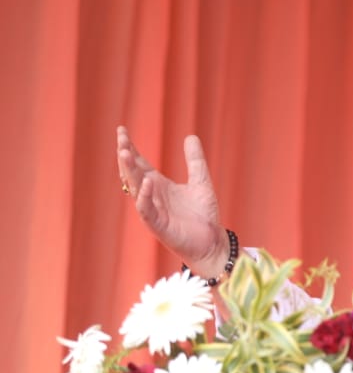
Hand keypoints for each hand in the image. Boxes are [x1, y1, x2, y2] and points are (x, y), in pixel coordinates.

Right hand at [117, 126, 227, 276]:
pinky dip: (145, 196)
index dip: (130, 147)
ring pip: (135, 188)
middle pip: (133, 172)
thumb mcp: (201, 182)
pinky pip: (146, 209)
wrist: (211, 242)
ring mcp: (152, 210)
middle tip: (120, 138)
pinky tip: (147, 182)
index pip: (139, 163)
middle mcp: (151, 196)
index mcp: (158, 185)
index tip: (121, 130)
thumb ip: (195, 161)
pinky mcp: (157, 225)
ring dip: (130, 171)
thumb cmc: (203, 215)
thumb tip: (191, 136)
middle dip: (126, 155)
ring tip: (125, 153)